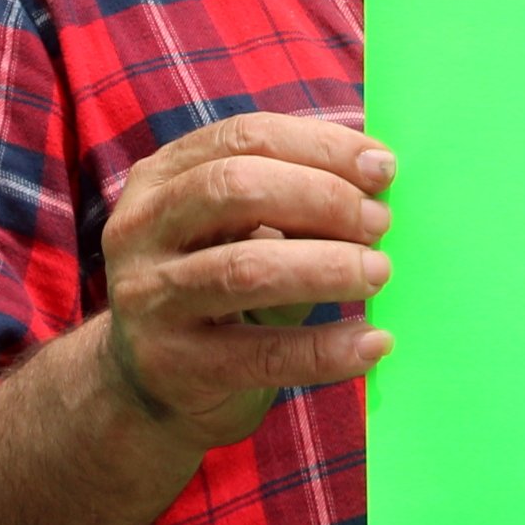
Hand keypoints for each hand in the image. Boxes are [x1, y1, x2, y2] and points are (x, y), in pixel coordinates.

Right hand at [93, 112, 394, 449]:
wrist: (146, 386)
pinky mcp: (173, 364)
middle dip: (322, 198)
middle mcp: (141, 229)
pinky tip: (371, 342)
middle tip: (379, 222)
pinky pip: (262, 354)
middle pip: (234, 188)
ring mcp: (149, 298)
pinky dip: (326, 349)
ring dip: (326, 266)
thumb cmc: (213, 289)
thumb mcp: (230, 231)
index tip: (383, 167)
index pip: (242, 137)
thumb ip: (285, 200)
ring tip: (378, 272)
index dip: (319, 146)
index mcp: (159, 177)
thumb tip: (376, 179)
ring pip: (246, 269)